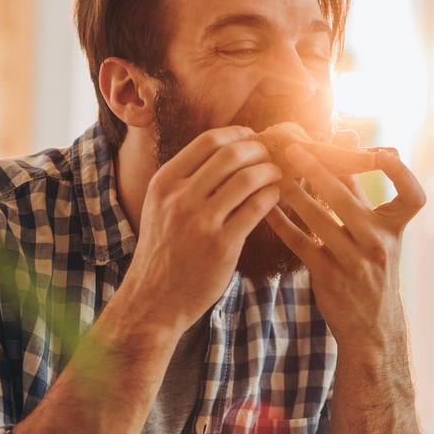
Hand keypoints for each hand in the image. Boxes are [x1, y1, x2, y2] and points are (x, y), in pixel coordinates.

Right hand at [124, 126, 282, 333]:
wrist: (154, 299)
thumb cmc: (164, 251)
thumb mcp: (161, 207)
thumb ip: (186, 180)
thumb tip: (226, 150)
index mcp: (164, 183)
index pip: (207, 141)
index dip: (237, 134)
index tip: (253, 138)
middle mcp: (180, 197)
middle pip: (231, 154)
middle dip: (258, 149)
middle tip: (272, 154)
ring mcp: (200, 221)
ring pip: (247, 178)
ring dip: (270, 171)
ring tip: (278, 174)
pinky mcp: (221, 245)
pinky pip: (256, 208)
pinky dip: (271, 196)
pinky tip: (275, 197)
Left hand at [263, 131, 425, 355]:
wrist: (373, 327)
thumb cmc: (372, 268)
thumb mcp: (376, 232)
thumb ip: (360, 188)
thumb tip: (347, 135)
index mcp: (395, 228)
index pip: (412, 196)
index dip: (402, 172)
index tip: (383, 150)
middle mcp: (379, 243)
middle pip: (347, 199)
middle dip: (319, 170)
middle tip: (293, 149)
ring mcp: (355, 262)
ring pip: (319, 219)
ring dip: (294, 194)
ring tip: (273, 173)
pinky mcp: (331, 278)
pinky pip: (301, 244)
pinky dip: (282, 225)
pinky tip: (266, 209)